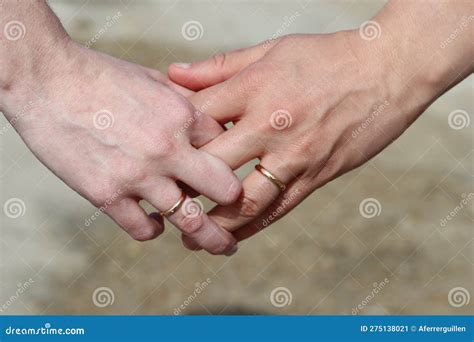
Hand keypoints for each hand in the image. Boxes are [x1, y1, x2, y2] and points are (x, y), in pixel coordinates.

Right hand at [1, 40, 240, 254]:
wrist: (45, 79)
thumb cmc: (101, 75)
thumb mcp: (153, 78)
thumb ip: (185, 99)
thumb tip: (209, 112)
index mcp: (183, 115)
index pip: (228, 148)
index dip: (232, 160)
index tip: (233, 172)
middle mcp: (167, 148)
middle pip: (223, 189)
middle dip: (236, 204)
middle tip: (241, 215)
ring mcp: (138, 175)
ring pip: (190, 220)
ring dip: (210, 237)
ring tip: (220, 246)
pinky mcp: (106, 195)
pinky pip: (143, 229)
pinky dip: (154, 230)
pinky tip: (155, 225)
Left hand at [169, 0, 471, 246]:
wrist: (387, 71)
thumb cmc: (327, 56)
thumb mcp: (271, 50)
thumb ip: (220, 66)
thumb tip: (174, 74)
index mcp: (253, 89)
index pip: (195, 118)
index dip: (171, 138)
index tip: (156, 153)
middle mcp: (269, 125)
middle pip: (211, 164)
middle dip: (183, 186)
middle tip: (162, 203)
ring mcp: (294, 155)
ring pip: (244, 200)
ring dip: (213, 222)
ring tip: (191, 236)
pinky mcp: (316, 175)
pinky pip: (278, 208)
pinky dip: (252, 227)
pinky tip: (233, 237)